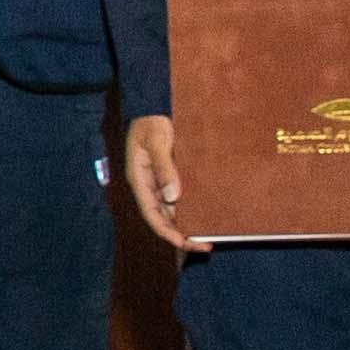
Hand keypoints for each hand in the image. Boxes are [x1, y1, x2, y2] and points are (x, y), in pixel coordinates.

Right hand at [126, 114, 200, 254]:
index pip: (152, 215)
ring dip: (188, 222)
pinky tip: (206, 211)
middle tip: (206, 244)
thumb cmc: (152, 121)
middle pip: (163, 217)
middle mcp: (148, 185)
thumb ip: (164, 168)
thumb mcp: (157, 141)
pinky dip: (191, 207)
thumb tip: (173, 196)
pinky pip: (180, 196)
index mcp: (139, 180)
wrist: (156, 105)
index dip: (168, 232)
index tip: (186, 243)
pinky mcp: (171, 174)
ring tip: (210, 233)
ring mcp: (159, 181)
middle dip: (181, 234)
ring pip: (172, 210)